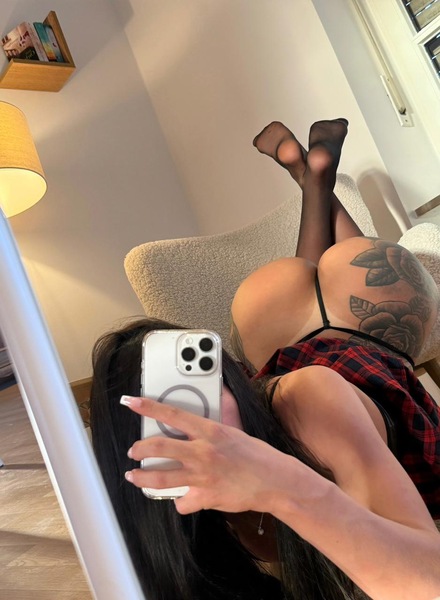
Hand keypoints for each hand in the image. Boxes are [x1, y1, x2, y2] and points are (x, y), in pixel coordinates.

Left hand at [120, 395, 293, 514]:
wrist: (275, 480)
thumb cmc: (256, 454)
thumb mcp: (234, 430)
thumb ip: (218, 419)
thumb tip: (214, 400)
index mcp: (209, 431)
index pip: (171, 414)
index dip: (148, 407)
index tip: (131, 402)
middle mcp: (202, 452)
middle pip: (158, 447)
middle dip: (139, 449)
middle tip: (133, 451)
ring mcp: (202, 476)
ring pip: (160, 478)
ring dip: (142, 478)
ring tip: (134, 476)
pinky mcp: (205, 497)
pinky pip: (183, 502)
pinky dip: (181, 502)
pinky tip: (182, 500)